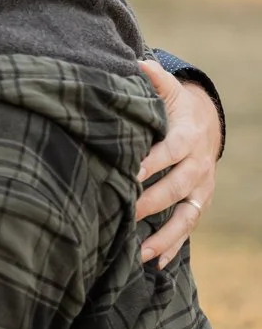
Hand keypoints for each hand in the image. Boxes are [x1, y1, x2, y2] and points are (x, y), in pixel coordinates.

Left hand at [134, 61, 221, 267]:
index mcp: (186, 137)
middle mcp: (197, 166)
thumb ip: (155, 80)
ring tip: (139, 253)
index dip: (151, 162)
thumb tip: (139, 63)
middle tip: (124, 214)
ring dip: (164, 236)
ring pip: (186, 216)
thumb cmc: (173, 108)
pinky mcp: (198, 204)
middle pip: (176, 188)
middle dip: (151, 202)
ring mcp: (200, 188)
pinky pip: (188, 229)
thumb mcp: (168, 91)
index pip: (169, 152)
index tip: (129, 173)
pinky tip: (155, 265)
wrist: (205, 124)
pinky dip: (173, 247)